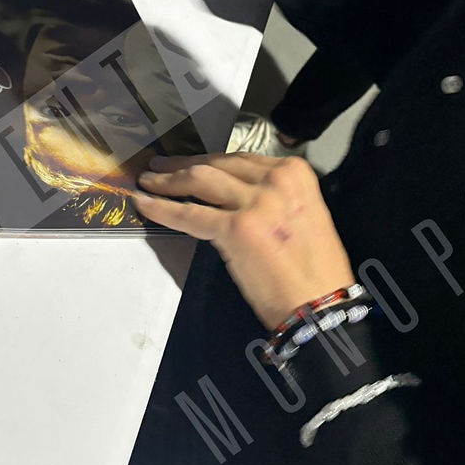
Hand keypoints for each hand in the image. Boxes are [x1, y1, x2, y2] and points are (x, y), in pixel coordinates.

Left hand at [133, 152, 352, 330]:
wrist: (318, 305)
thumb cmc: (314, 270)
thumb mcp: (301, 213)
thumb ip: (271, 196)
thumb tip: (232, 194)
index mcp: (295, 173)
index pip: (241, 159)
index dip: (209, 160)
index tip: (190, 162)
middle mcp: (275, 180)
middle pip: (217, 164)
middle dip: (183, 164)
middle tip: (160, 165)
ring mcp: (254, 202)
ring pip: (199, 180)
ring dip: (168, 180)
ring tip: (149, 181)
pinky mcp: (235, 227)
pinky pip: (189, 213)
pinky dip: (163, 208)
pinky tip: (146, 204)